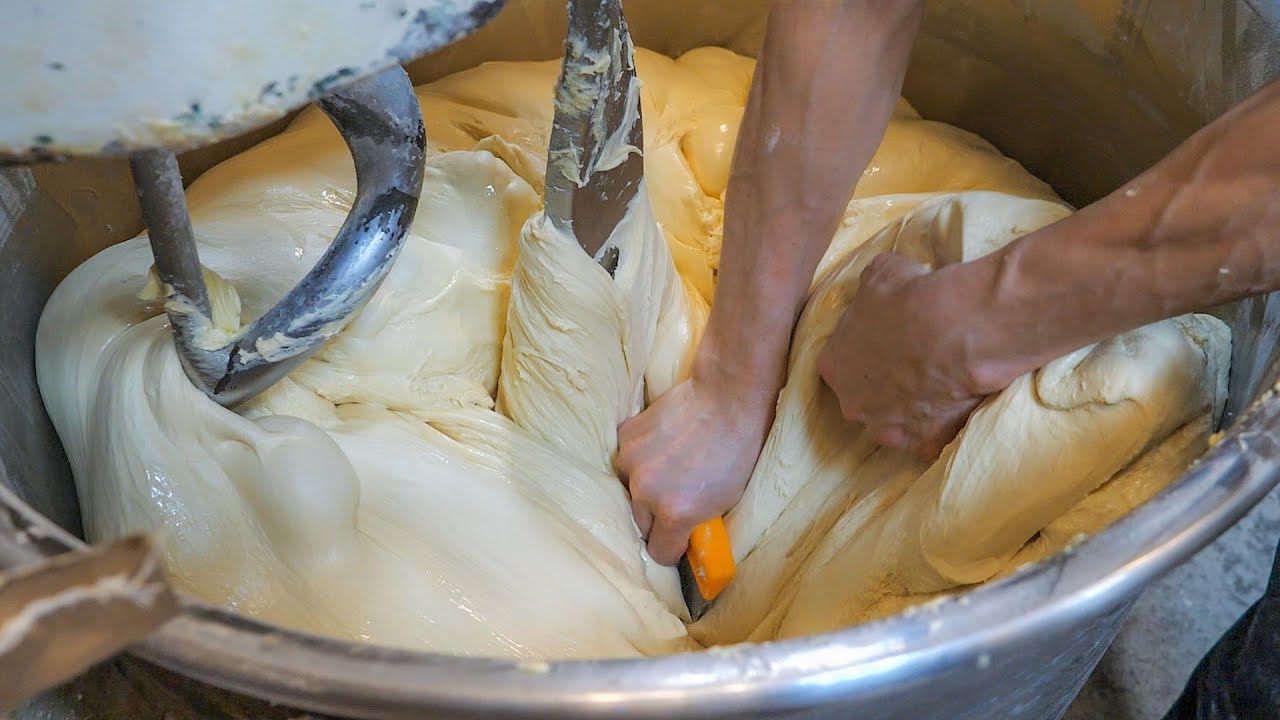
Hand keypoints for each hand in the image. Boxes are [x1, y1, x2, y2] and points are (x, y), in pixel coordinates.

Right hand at [616, 376, 774, 564]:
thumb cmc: (738, 449)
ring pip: (628, 490)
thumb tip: (682, 535)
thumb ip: (695, 521)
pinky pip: (626, 458)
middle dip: (657, 519)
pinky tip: (661, 446)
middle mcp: (646, 491)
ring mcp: (631, 461)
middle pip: (641, 524)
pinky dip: (640, 456)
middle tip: (676, 501)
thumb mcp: (726, 500)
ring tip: (668, 469)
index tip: (679, 539)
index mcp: (674, 513)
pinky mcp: (626, 435)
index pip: (659, 552)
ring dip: (644, 486)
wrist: (728, 396)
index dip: (671, 549)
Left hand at [817, 252, 1012, 459]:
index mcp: (833, 366)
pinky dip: (943, 425)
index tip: (890, 339)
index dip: (867, 350)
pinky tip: (959, 403)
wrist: (958, 328)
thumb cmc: (913, 296)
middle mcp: (853, 404)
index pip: (842, 362)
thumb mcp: (881, 273)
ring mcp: (888, 428)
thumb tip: (878, 284)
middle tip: (916, 362)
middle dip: (885, 384)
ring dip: (911, 408)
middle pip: (866, 397)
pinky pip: (932, 438)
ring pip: (896, 421)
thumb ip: (870, 286)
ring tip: (939, 383)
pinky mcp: (925, 444)